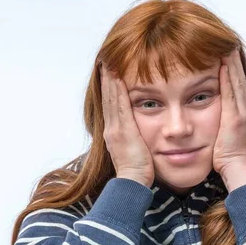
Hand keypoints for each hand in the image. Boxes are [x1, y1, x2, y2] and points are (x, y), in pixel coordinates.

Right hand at [100, 63, 154, 187]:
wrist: (133, 183)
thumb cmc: (138, 171)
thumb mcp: (135, 151)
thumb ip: (135, 141)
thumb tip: (139, 136)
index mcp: (114, 133)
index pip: (110, 105)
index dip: (109, 88)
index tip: (109, 72)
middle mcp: (111, 128)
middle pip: (107, 98)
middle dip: (107, 79)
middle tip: (106, 61)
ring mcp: (115, 128)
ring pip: (111, 98)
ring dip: (110, 79)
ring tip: (109, 62)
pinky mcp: (122, 130)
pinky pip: (118, 104)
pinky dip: (116, 89)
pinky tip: (117, 76)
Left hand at [212, 48, 245, 177]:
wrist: (234, 168)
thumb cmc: (224, 156)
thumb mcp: (220, 134)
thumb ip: (217, 122)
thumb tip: (204, 114)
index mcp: (239, 112)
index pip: (235, 84)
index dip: (231, 68)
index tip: (224, 52)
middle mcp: (244, 108)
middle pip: (238, 78)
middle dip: (232, 60)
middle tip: (227, 41)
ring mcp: (242, 111)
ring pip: (236, 80)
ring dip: (232, 62)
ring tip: (226, 44)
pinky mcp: (236, 115)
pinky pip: (232, 89)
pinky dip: (229, 74)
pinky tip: (224, 61)